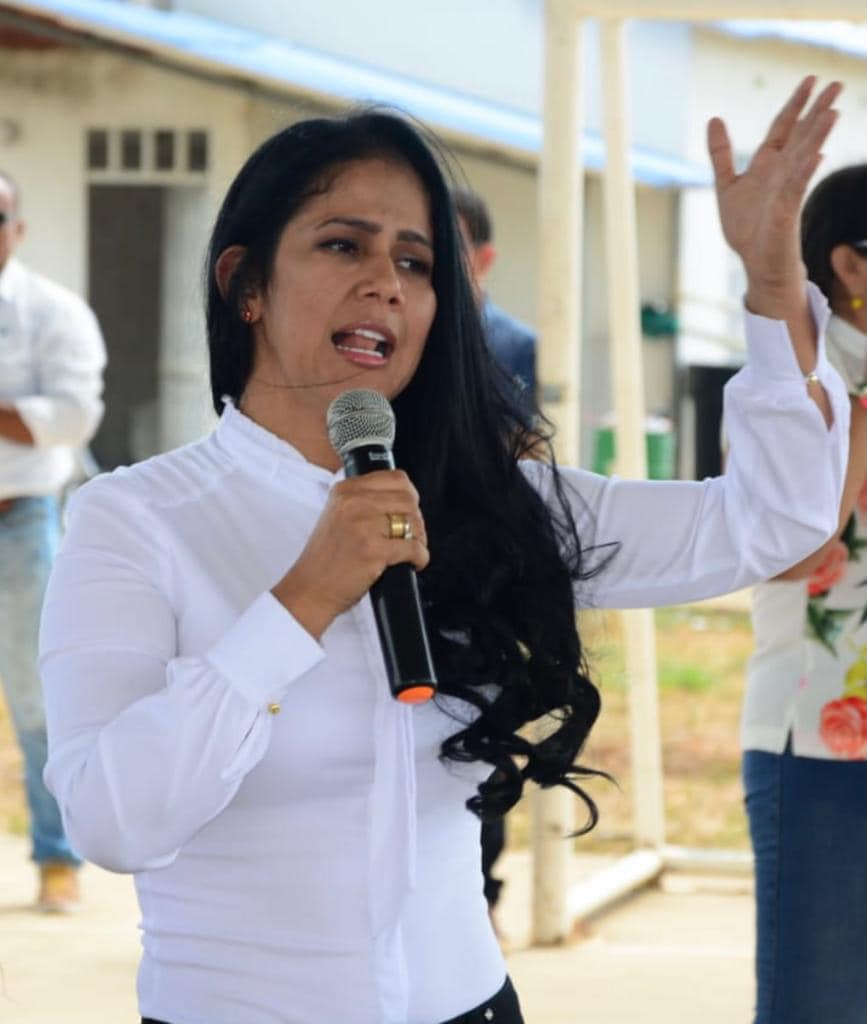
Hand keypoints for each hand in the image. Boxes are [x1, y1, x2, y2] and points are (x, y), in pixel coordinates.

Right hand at [271, 470, 428, 638]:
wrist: (309, 589)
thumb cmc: (327, 558)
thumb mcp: (338, 515)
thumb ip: (364, 501)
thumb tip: (406, 500)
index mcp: (345, 490)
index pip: (396, 478)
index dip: (410, 496)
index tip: (408, 512)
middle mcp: (353, 502)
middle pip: (409, 499)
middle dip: (416, 519)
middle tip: (411, 536)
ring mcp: (363, 525)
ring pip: (413, 521)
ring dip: (419, 538)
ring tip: (410, 552)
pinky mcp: (373, 550)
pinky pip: (413, 547)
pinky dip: (420, 557)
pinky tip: (414, 564)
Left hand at [708, 76, 841, 315]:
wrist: (756, 261)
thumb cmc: (747, 226)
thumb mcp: (727, 184)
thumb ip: (721, 153)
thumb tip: (715, 117)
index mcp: (768, 164)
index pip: (784, 127)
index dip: (796, 103)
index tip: (811, 79)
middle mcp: (781, 172)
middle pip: (802, 135)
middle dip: (817, 110)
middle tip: (837, 83)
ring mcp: (786, 190)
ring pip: (804, 157)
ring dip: (817, 135)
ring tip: (832, 111)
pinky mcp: (786, 212)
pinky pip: (796, 189)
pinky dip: (804, 173)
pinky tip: (816, 156)